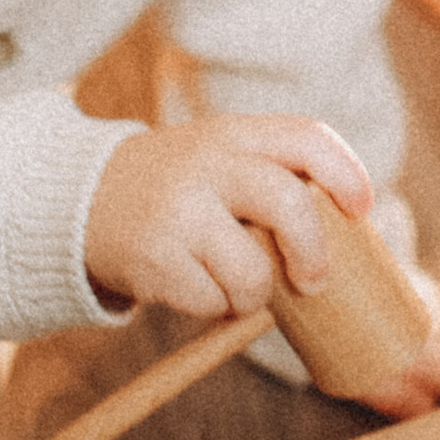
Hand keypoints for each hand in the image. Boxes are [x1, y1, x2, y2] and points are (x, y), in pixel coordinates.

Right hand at [83, 111, 378, 319]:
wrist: (78, 202)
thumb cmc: (176, 188)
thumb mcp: (217, 155)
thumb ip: (271, 174)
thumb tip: (346, 232)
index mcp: (232, 133)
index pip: (307, 139)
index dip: (347, 175)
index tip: (361, 210)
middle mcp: (206, 165)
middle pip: (290, 205)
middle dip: (313, 252)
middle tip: (314, 281)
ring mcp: (178, 212)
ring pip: (253, 272)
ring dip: (253, 294)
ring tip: (231, 282)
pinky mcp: (154, 259)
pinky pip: (212, 301)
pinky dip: (213, 306)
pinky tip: (191, 284)